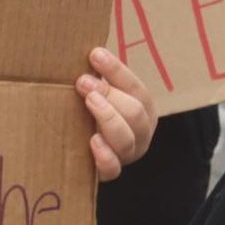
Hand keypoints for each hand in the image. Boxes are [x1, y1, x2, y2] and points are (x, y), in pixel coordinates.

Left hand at [77, 47, 156, 180]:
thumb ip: (96, 77)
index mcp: (143, 109)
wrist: (81, 152)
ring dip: (108, 117)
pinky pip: (112, 169)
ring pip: (126, 139)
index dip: (116, 71)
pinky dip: (104, 155)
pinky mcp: (109, 173)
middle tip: (83, 82)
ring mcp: (127, 154)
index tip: (94, 55)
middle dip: (110, 95)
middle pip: (135, 113)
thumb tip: (86, 52)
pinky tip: (92, 140)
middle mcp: (140, 133)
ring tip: (88, 101)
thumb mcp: (98, 92)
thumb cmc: (91, 113)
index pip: (136, 88)